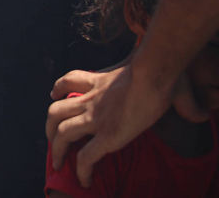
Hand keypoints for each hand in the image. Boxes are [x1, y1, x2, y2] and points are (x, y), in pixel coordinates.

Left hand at [45, 65, 206, 186]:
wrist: (155, 71)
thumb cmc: (161, 69)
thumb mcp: (159, 76)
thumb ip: (175, 96)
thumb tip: (201, 113)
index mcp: (100, 82)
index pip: (70, 80)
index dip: (58, 88)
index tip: (54, 94)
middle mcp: (92, 100)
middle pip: (56, 110)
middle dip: (49, 126)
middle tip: (51, 137)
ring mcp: (96, 118)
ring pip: (62, 134)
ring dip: (56, 149)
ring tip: (58, 162)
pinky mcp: (107, 136)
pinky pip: (86, 157)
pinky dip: (81, 170)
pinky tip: (84, 180)